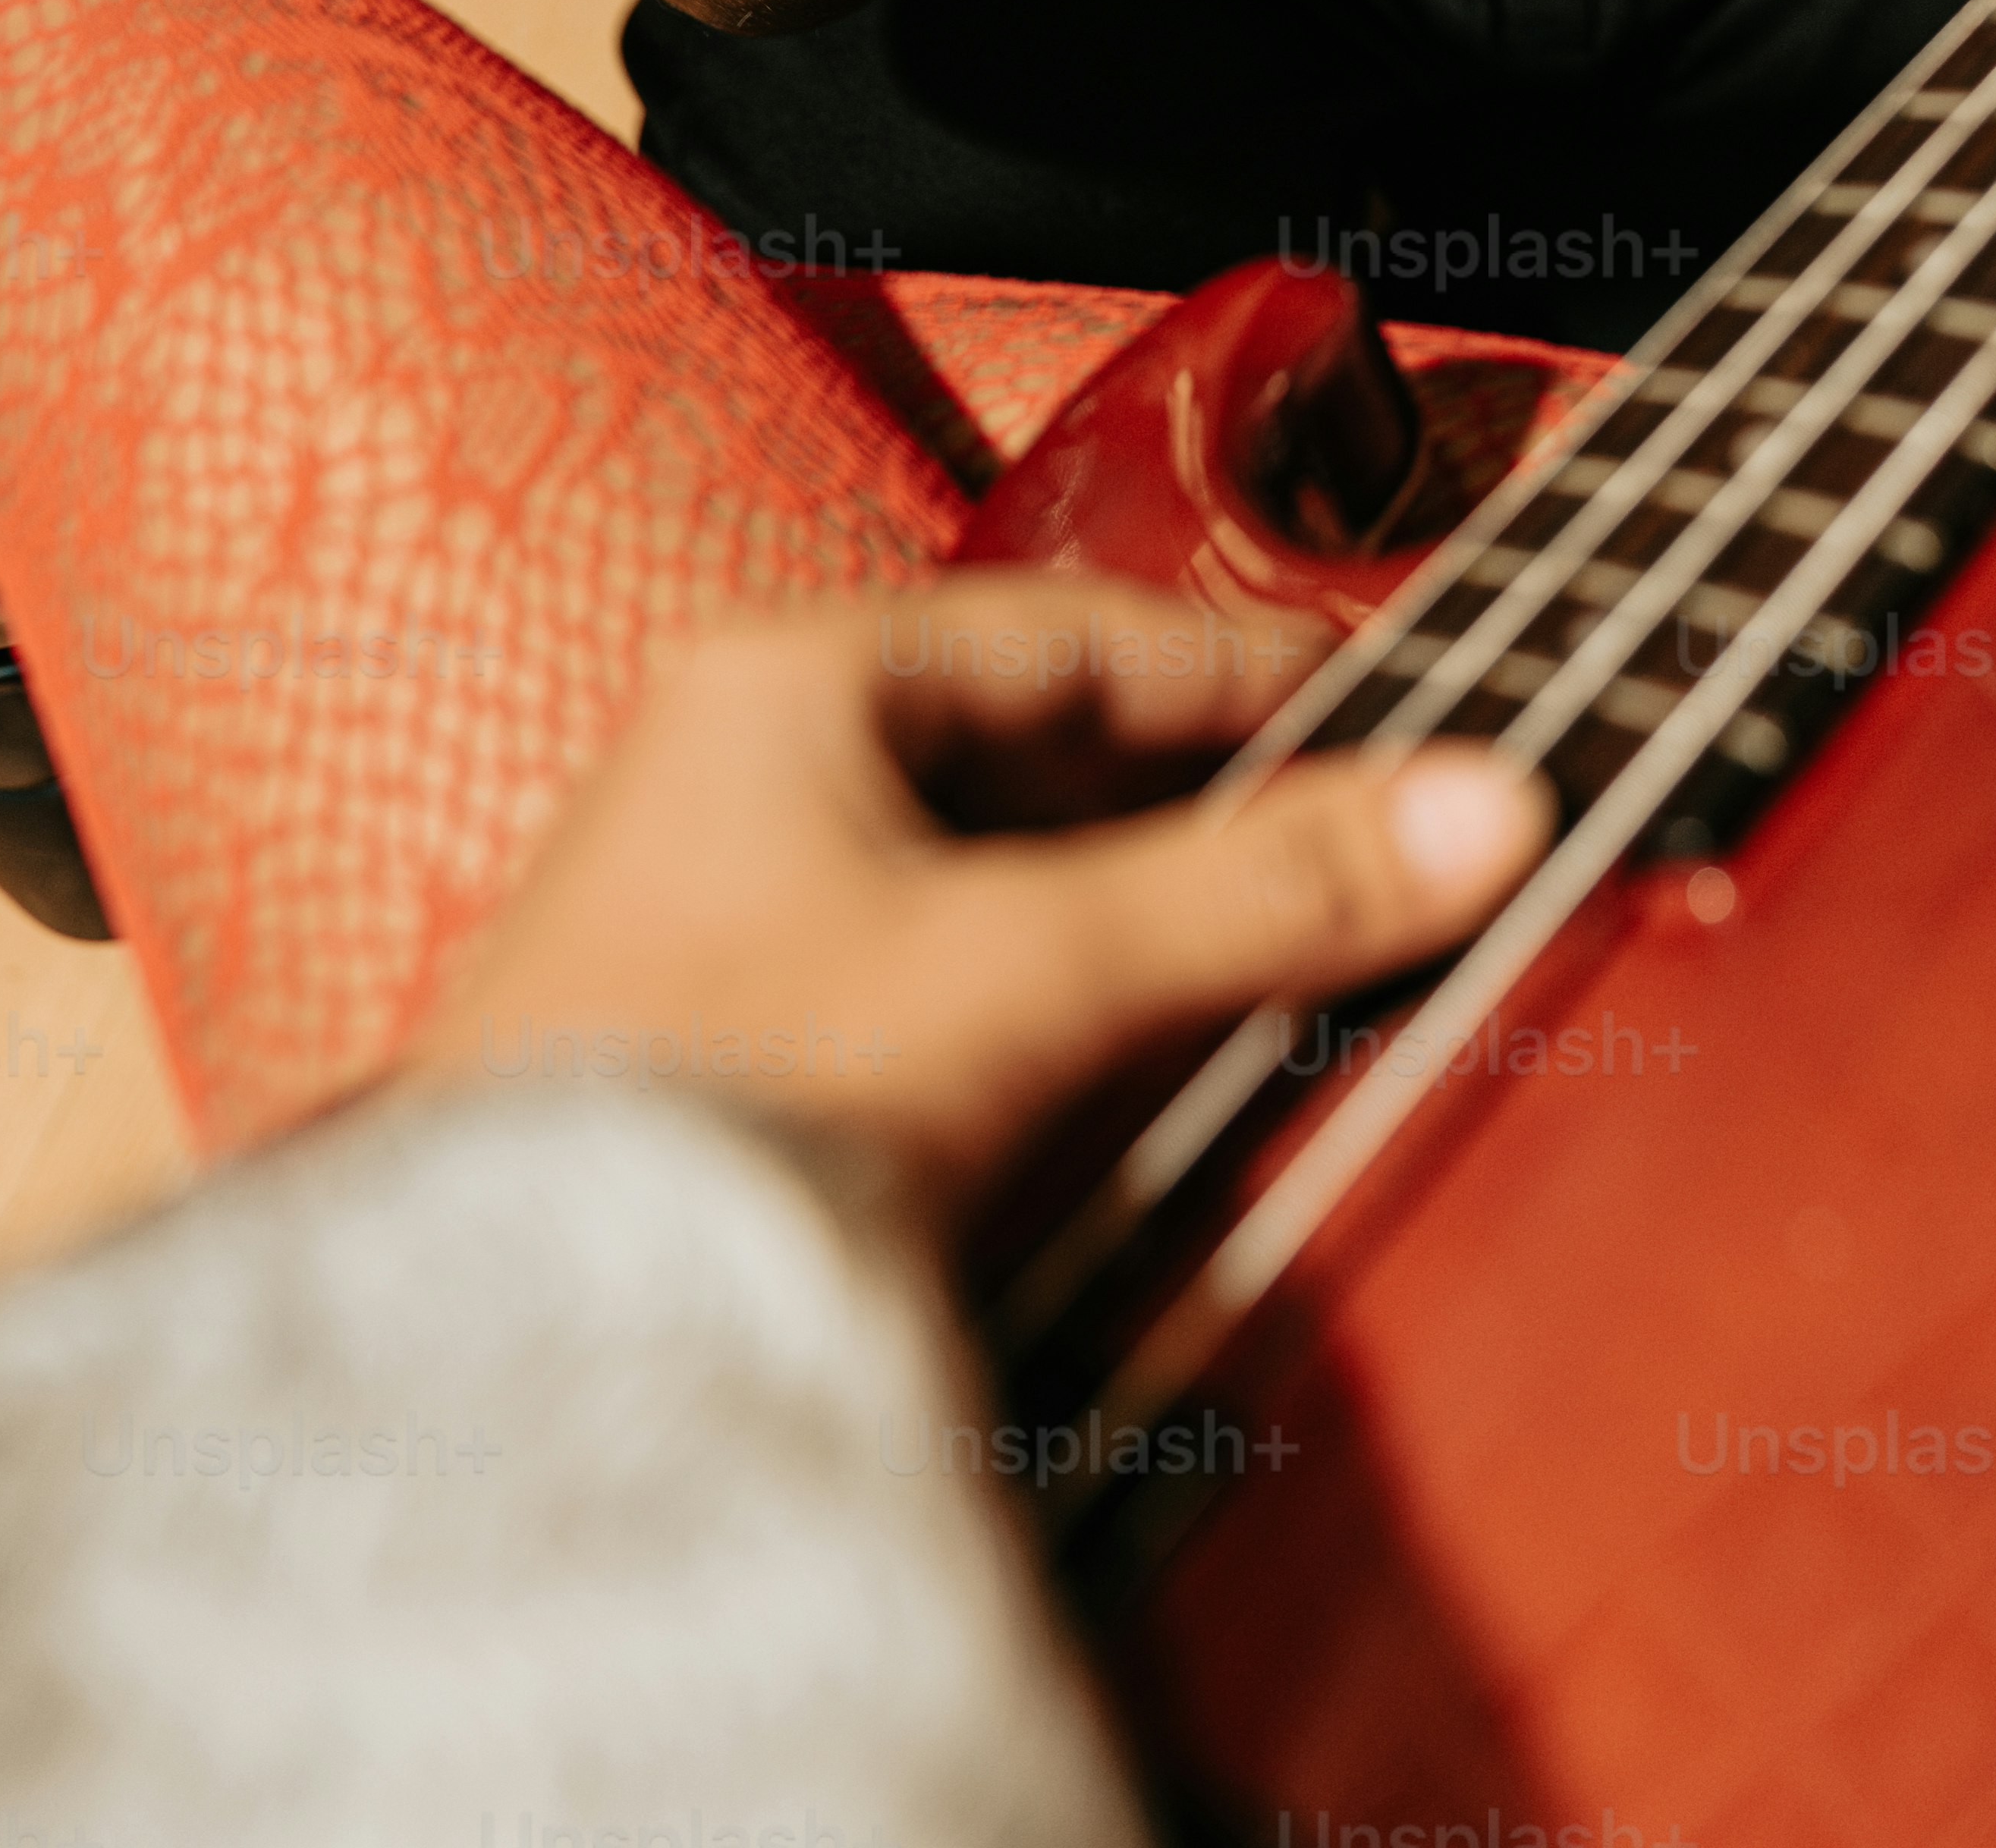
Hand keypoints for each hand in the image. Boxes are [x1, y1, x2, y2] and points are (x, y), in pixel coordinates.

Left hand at [400, 578, 1551, 1232]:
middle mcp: (734, 774)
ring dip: (1128, 916)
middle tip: (1358, 849)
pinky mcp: (715, 1055)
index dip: (1245, 674)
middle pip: (1030, 755)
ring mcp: (713, 919)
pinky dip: (1047, 1003)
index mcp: (783, 685)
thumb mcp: (1032, 971)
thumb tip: (1489, 804)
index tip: (1391, 709)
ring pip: (981, 877)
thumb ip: (1263, 892)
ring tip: (1280, 958)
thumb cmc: (724, 1106)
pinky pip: (931, 983)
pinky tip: (1132, 1065)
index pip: (1075, 635)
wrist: (506, 1360)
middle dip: (1196, 808)